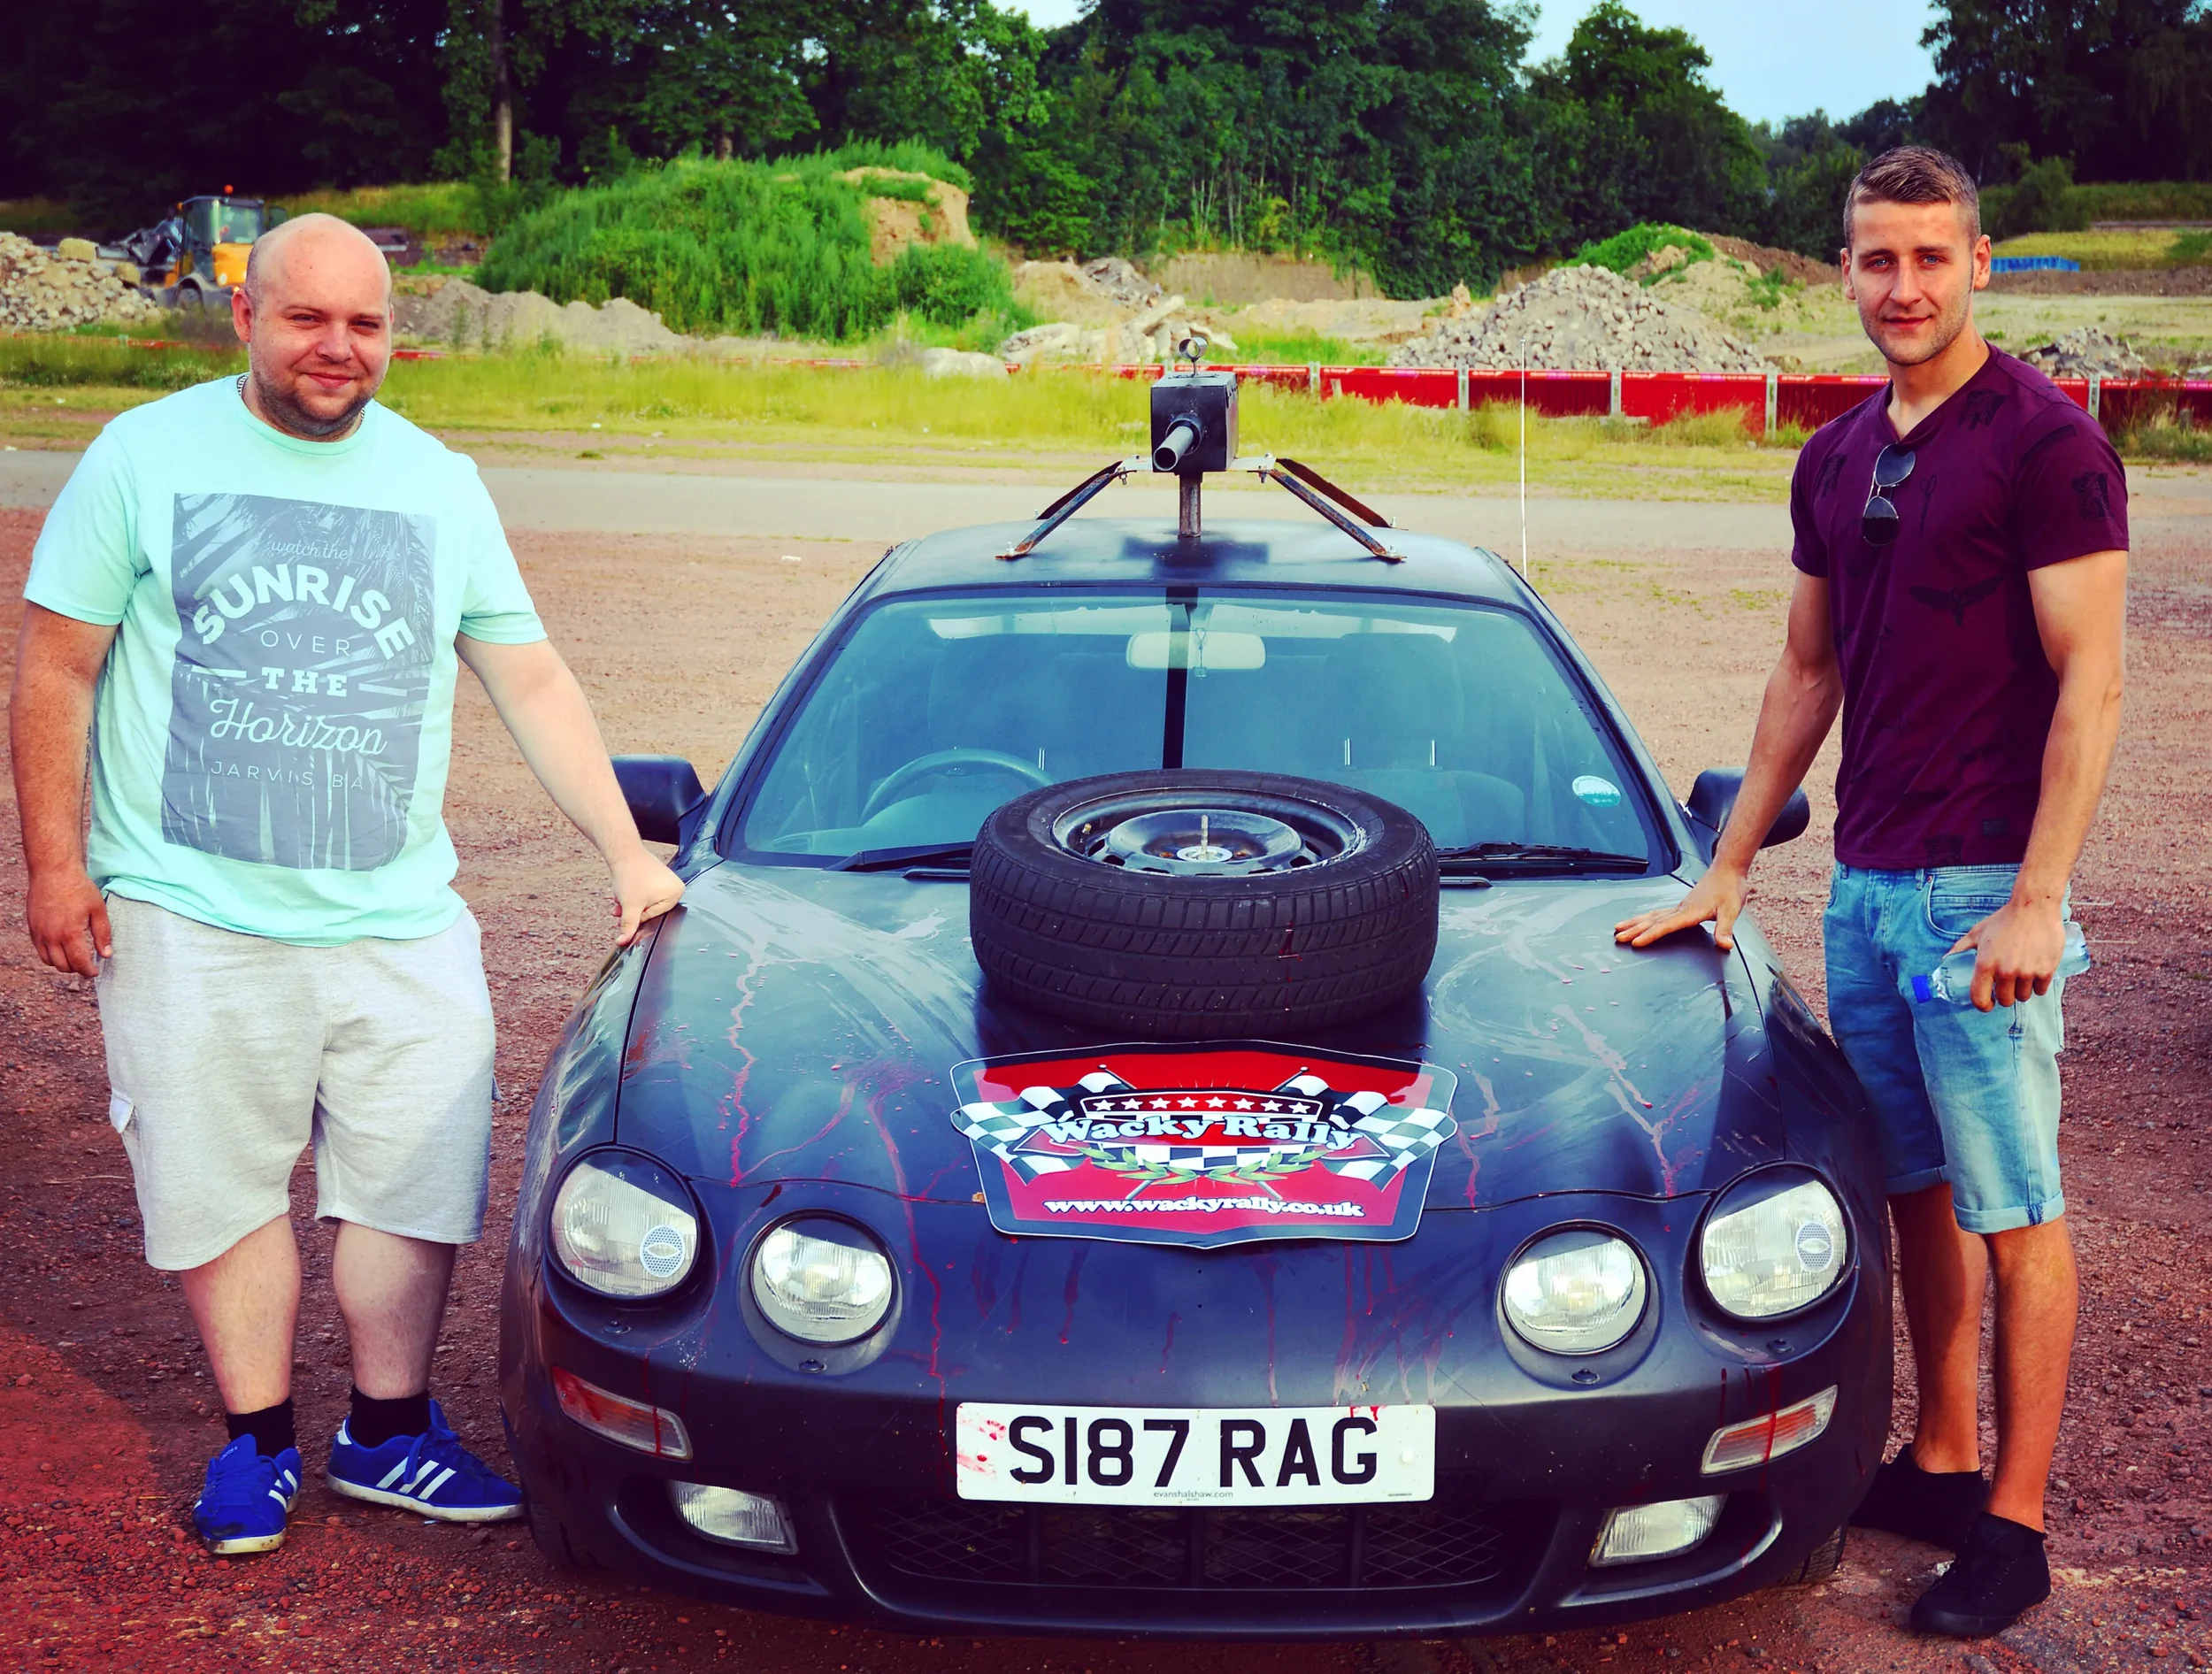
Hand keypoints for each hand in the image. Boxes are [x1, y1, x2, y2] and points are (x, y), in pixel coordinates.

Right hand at [26, 867, 111, 977]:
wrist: (53, 871)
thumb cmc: (78, 888)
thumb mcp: (98, 909)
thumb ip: (102, 934)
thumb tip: (106, 954)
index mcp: (70, 933)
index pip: (78, 963)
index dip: (88, 971)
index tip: (95, 972)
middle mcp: (51, 936)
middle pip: (62, 966)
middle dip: (76, 969)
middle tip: (87, 964)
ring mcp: (39, 933)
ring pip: (48, 961)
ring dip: (62, 964)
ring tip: (75, 957)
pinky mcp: (32, 928)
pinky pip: (39, 950)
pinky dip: (50, 954)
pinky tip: (62, 947)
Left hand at [608, 847, 684, 945]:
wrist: (624, 852)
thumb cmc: (631, 876)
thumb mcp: (630, 906)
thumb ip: (629, 926)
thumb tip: (622, 942)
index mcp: (677, 894)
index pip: (655, 916)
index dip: (638, 915)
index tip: (625, 909)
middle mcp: (677, 887)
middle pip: (651, 909)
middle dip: (632, 910)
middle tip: (619, 907)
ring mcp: (669, 881)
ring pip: (647, 902)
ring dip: (631, 903)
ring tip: (620, 897)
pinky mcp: (660, 876)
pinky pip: (647, 893)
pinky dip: (635, 895)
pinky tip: (626, 890)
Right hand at [1614, 863, 1748, 951]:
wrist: (1726, 869)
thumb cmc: (1729, 889)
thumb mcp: (1731, 910)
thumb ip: (1725, 929)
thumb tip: (1724, 946)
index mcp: (1690, 912)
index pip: (1666, 925)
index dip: (1651, 935)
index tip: (1636, 942)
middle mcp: (1680, 909)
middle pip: (1653, 920)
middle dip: (1634, 929)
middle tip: (1618, 937)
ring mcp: (1679, 906)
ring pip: (1652, 915)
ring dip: (1635, 922)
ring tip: (1618, 928)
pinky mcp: (1681, 905)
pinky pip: (1657, 913)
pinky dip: (1645, 918)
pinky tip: (1640, 921)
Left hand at [1949, 898, 2064, 1010]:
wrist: (2034, 907)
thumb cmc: (2004, 919)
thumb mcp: (1978, 932)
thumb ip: (1961, 948)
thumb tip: (1945, 960)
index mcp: (1985, 964)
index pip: (1979, 998)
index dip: (1983, 1005)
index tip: (1988, 1005)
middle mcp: (2006, 971)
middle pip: (2005, 1000)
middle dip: (2005, 996)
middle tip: (2006, 986)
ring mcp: (2027, 972)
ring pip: (2023, 997)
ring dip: (2021, 991)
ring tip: (2021, 978)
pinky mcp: (2046, 970)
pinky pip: (2040, 990)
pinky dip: (2038, 986)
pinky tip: (2035, 976)